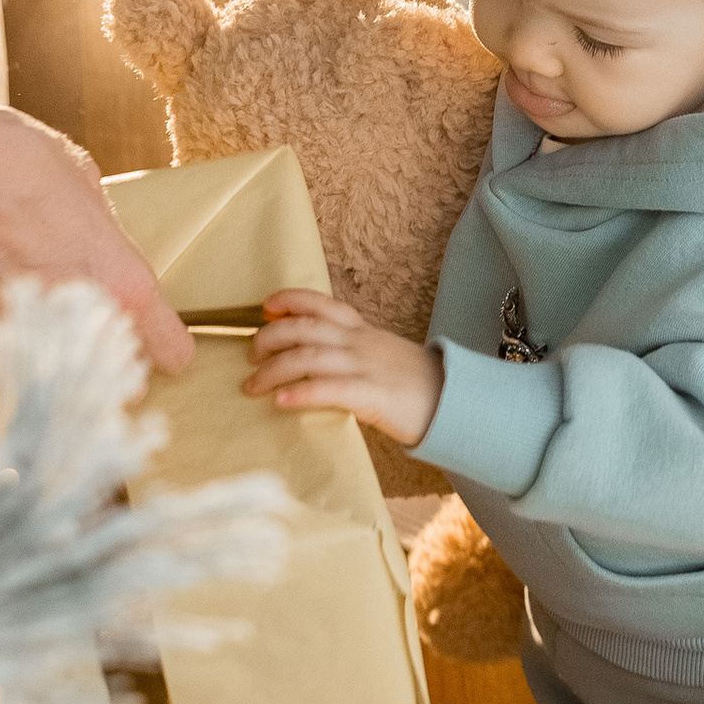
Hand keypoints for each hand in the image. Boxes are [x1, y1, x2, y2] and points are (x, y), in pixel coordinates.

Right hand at [0, 101, 194, 376]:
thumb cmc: (1, 159)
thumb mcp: (78, 176)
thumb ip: (101, 229)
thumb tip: (95, 243)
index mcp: (117, 280)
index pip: (169, 349)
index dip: (166, 346)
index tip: (160, 342)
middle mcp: (75, 322)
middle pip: (114, 381)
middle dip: (109, 365)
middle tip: (95, 332)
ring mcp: (20, 337)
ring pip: (56, 379)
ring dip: (53, 359)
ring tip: (38, 319)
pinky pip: (4, 360)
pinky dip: (2, 348)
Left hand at [243, 288, 443, 447]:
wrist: (453, 402)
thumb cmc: (413, 384)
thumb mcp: (381, 354)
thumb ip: (349, 352)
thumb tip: (309, 359)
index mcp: (362, 331)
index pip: (322, 304)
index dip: (290, 300)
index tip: (266, 307)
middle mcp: (360, 343)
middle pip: (305, 329)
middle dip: (269, 338)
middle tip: (250, 356)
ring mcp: (366, 367)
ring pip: (308, 359)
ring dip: (272, 371)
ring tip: (252, 386)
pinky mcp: (372, 396)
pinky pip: (329, 390)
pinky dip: (300, 394)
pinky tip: (281, 402)